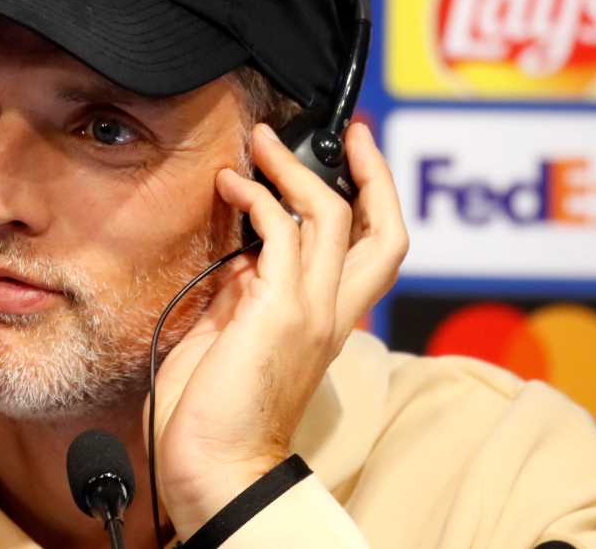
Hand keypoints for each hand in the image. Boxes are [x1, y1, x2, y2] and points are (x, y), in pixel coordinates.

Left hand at [148, 122, 407, 536]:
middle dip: (371, 173)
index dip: (373, 200)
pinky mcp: (278, 309)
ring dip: (293, 169)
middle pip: (382, 229)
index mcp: (329, 322)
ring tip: (260, 142)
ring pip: (333, 217)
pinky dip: (258, 198)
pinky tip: (231, 185)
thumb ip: (250, 292)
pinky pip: (279, 232)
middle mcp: (333, 314)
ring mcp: (311, 311)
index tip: (352, 157)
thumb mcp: (237, 334)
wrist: (213, 463)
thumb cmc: (214, 411)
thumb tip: (242, 252)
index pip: (374, 252)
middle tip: (348, 132)